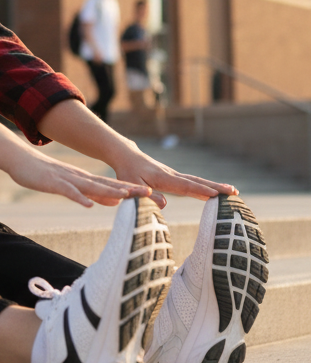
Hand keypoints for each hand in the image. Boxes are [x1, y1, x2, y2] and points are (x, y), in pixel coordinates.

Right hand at [4, 148, 150, 208]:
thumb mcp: (75, 186)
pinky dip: (79, 198)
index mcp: (86, 180)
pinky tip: (88, 204)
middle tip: (148, 194)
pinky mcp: (54, 183)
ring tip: (125, 197)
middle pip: (106, 185)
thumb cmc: (46, 176)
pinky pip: (68, 192)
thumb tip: (117, 201)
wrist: (23, 161)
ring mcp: (67, 180)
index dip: (131, 190)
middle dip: (127, 190)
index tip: (150, 195)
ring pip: (91, 187)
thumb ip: (95, 193)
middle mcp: (80, 178)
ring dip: (108, 192)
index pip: (112, 185)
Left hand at [112, 142, 237, 209]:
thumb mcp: (131, 183)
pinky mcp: (175, 178)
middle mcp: (172, 175)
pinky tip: (216, 193)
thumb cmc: (127, 171)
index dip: (200, 191)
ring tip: (233, 192)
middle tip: (234, 192)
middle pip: (197, 182)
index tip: (216, 194)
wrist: (127, 157)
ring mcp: (175, 175)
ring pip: (198, 181)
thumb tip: (164, 205)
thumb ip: (145, 194)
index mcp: (163, 178)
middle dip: (216, 187)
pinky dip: (206, 187)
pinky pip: (193, 183)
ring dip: (215, 186)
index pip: (185, 185)